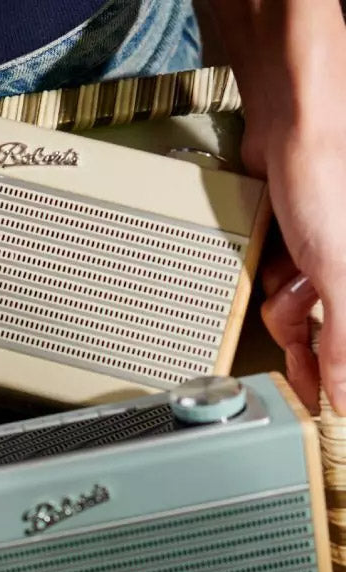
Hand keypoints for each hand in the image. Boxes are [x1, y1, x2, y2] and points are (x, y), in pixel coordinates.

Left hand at [242, 105, 345, 414]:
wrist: (292, 127)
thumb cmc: (328, 183)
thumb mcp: (343, 274)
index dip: (338, 376)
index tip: (324, 405)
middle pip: (325, 332)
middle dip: (303, 330)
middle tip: (292, 329)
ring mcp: (324, 258)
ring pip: (298, 307)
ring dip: (284, 298)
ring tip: (287, 272)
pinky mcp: (296, 245)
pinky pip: (279, 279)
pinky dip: (270, 274)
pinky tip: (274, 256)